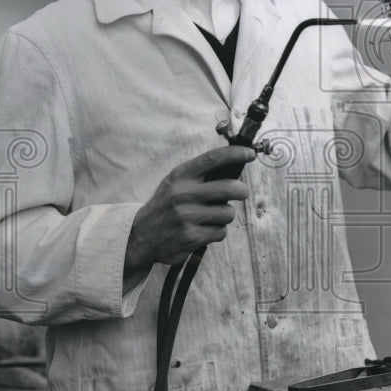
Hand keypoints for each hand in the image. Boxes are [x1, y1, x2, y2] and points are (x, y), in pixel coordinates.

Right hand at [124, 145, 255, 274]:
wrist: (141, 236)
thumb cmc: (167, 205)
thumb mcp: (176, 182)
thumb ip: (200, 175)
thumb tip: (234, 165)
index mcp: (181, 176)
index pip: (212, 159)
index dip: (235, 154)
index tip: (250, 153)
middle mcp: (183, 194)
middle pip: (229, 187)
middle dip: (242, 190)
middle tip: (242, 192)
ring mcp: (187, 216)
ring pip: (228, 213)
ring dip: (225, 216)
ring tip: (211, 217)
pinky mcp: (191, 237)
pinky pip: (220, 232)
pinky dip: (216, 232)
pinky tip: (203, 231)